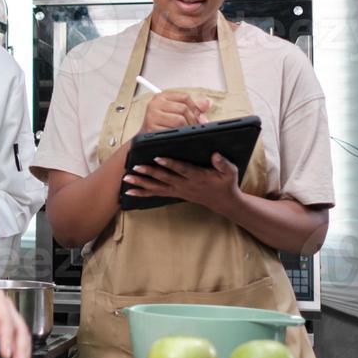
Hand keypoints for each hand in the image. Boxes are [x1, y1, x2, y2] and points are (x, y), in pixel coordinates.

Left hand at [0, 271, 30, 357]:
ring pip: (19, 333)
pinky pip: (10, 336)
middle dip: (22, 348)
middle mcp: (4, 306)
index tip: (6, 354)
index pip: (6, 321)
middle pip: (19, 328)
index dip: (7, 339)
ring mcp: (3, 314)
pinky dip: (14, 348)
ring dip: (21, 350)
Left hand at [122, 153, 240, 211]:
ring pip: (157, 187)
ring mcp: (178, 191)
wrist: (224, 202)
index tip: (157, 157)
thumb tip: (216, 155)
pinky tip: (130, 192)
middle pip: (164, 178)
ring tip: (126, 179)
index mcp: (197, 177)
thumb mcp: (230, 172)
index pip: (181, 169)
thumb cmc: (226, 183)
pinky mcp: (174, 194)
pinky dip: (143, 192)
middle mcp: (185, 185)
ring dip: (141, 183)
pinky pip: (156, 194)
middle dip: (149, 173)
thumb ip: (223, 164)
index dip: (170, 164)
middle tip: (135, 167)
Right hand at [141, 92, 213, 132]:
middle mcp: (156, 104)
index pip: (185, 97)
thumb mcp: (175, 111)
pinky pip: (172, 131)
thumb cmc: (162, 123)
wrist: (146, 136)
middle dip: (192, 119)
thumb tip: (208, 103)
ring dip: (186, 128)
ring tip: (186, 131)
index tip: (199, 116)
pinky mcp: (152, 127)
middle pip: (183, 108)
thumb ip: (193, 107)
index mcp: (162, 96)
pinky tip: (178, 135)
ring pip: (179, 120)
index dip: (195, 108)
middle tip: (195, 126)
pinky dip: (178, 134)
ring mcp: (152, 116)